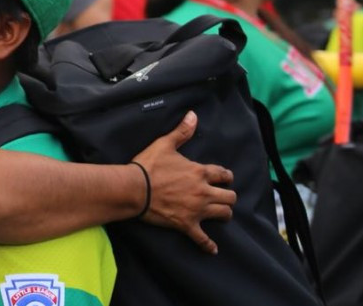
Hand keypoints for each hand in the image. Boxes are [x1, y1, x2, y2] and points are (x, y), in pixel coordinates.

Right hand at [131, 111, 235, 254]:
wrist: (133, 189)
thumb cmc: (148, 166)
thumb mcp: (164, 144)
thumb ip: (182, 131)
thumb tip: (193, 114)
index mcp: (199, 172)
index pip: (223, 174)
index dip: (226, 176)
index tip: (224, 178)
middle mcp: (203, 191)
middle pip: (229, 197)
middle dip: (228, 196)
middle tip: (223, 196)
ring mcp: (196, 210)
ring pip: (223, 214)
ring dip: (224, 214)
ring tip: (221, 214)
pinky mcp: (186, 224)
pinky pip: (202, 238)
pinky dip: (208, 245)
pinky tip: (213, 249)